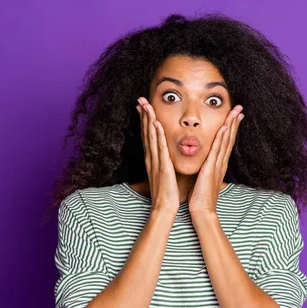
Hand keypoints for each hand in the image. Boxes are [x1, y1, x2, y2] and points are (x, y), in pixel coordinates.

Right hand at [137, 97, 179, 212]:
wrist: (165, 208)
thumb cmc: (166, 193)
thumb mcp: (162, 174)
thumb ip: (162, 163)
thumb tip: (164, 156)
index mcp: (152, 159)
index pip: (147, 136)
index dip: (145, 121)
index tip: (143, 107)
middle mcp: (151, 158)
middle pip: (146, 133)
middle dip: (143, 115)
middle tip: (141, 99)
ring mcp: (156, 162)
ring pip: (151, 137)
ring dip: (149, 120)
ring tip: (146, 105)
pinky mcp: (162, 167)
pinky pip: (160, 148)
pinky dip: (158, 135)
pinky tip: (157, 124)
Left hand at [188, 104, 244, 214]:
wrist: (202, 210)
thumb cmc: (201, 196)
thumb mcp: (205, 178)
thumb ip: (207, 168)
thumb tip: (206, 162)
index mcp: (218, 164)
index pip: (226, 142)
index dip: (231, 128)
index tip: (235, 115)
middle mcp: (221, 162)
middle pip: (230, 138)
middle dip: (235, 122)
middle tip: (240, 108)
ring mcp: (217, 165)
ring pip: (226, 141)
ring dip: (230, 125)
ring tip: (235, 112)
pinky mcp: (211, 168)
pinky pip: (217, 150)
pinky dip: (221, 138)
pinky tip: (224, 127)